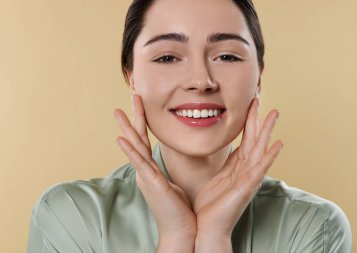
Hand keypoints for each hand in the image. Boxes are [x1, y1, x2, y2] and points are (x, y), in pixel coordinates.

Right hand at [113, 94, 195, 249]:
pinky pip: (140, 164)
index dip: (143, 118)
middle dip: (133, 115)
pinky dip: (130, 151)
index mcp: (152, 167)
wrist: (182, 230)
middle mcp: (146, 169)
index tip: (141, 99)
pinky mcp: (152, 184)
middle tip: (130, 93)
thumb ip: (167, 169)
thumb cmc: (179, 207)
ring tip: (117, 110)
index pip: (146, 137)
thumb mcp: (174, 182)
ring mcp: (147, 176)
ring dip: (126, 128)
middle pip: (138, 136)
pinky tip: (121, 139)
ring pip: (135, 147)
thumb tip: (174, 157)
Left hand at [193, 98, 283, 238]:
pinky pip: (260, 168)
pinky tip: (278, 144)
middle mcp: (245, 170)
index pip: (244, 138)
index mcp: (237, 166)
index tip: (249, 103)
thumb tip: (230, 149)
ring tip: (274, 113)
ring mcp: (248, 178)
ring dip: (267, 130)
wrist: (208, 226)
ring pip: (259, 148)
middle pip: (253, 138)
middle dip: (257, 118)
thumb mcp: (218, 178)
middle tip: (259, 98)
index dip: (246, 121)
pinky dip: (270, 156)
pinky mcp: (247, 187)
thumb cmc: (211, 205)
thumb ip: (226, 164)